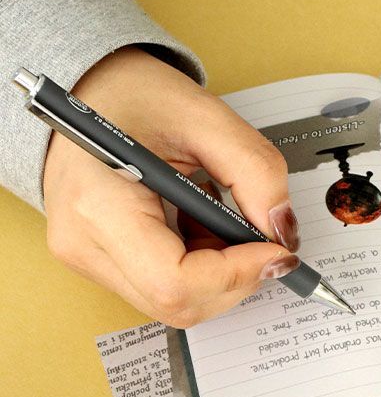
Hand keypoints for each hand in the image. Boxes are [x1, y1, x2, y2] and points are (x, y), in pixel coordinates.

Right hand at [43, 48, 300, 322]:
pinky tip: (195, 220)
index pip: (174, 283)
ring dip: (216, 269)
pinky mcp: (96, 262)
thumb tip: (281, 231)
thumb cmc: (130, 96)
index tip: (272, 248)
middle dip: (233, 275)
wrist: (86, 93)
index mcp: (100, 205)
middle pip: (176, 303)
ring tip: (213, 210)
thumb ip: (255, 171)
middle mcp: (84, 243)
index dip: (236, 274)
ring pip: (173, 302)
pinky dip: (197, 264)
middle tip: (253, 229)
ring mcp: (86, 258)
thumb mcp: (205, 117)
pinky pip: (160, 287)